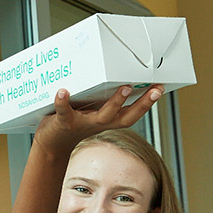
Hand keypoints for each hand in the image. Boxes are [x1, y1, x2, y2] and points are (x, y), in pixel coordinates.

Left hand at [33, 83, 163, 155]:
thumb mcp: (91, 109)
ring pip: (102, 115)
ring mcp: (82, 123)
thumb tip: (114, 70)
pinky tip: (62, 91)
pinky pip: (64, 112)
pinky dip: (62, 101)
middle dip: (140, 104)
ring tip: (124, 88)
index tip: (160, 88)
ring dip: (115, 102)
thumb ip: (102, 96)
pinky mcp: (63, 121)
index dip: (147, 103)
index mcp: (108, 119)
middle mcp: (99, 123)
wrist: (53, 142)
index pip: (133, 113)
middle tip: (152, 89)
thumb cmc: (75, 120)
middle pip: (124, 116)